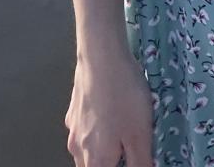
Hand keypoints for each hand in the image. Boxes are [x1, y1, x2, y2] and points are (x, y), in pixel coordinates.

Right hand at [65, 46, 153, 166]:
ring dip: (100, 148)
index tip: (130, 156)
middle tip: (127, 149)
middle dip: (110, 161)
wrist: (101, 57)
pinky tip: (108, 112)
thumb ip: (140, 162)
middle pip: (93, 166)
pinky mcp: (72, 110)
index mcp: (96, 161)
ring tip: (120, 130)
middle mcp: (78, 149)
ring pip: (85, 150)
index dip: (121, 166)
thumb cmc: (123, 95)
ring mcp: (72, 129)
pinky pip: (83, 130)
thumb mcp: (140, 133)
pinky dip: (94, 129)